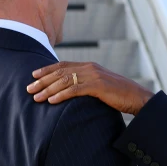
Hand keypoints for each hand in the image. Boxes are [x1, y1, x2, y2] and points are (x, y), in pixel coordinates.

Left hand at [27, 62, 153, 114]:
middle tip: (28, 88)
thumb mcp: (101, 86)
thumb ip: (87, 85)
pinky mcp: (98, 86)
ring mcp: (94, 76)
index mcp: (90, 66)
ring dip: (48, 89)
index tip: (33, 75)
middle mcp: (90, 68)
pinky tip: (51, 101)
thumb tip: (73, 90)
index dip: (47, 69)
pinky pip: (75, 89)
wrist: (138, 97)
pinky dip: (61, 95)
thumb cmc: (120, 95)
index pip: (64, 65)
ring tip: (36, 97)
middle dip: (43, 80)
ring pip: (65, 80)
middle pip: (61, 72)